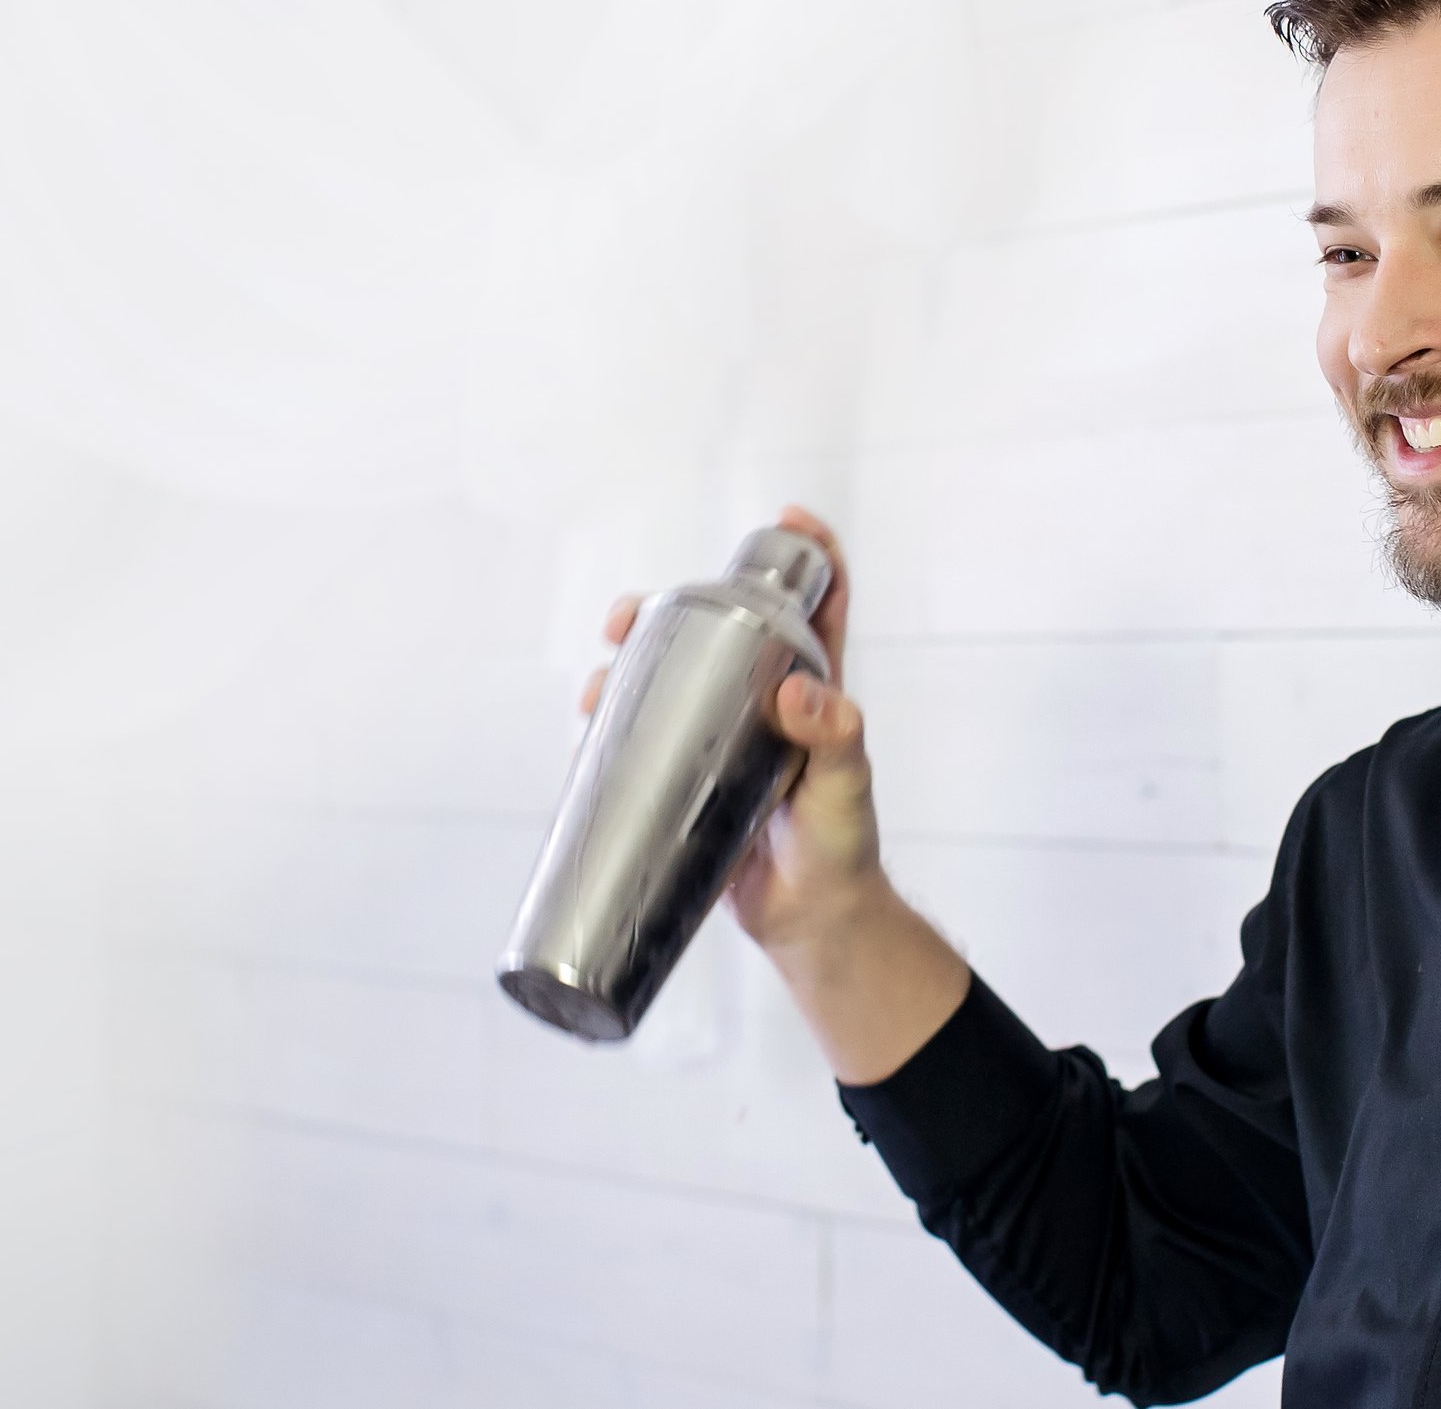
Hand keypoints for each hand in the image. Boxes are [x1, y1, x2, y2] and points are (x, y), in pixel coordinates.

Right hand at [584, 505, 886, 952]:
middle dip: (678, 604)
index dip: (809, 554)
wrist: (810, 921)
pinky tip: (593, 714)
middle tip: (637, 611)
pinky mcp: (691, 776)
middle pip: (723, 629)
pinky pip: (649, 734)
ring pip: (675, 675)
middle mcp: (767, 701)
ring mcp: (725, 737)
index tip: (786, 519)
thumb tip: (795, 689)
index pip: (821, 605)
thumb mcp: (846, 787)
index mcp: (818, 690)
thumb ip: (834, 738)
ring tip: (607, 660)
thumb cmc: (842, 849)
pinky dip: (617, 716)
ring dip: (636, 656)